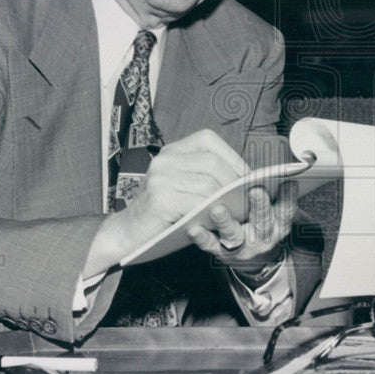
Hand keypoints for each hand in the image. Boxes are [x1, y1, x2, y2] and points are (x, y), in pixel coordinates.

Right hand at [85, 129, 246, 275]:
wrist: (128, 232)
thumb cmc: (164, 211)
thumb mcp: (183, 185)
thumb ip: (206, 176)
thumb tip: (246, 178)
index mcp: (172, 150)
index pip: (208, 140)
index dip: (232, 157)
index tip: (246, 176)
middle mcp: (164, 159)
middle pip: (212, 162)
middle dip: (233, 182)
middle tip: (244, 199)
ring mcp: (160, 178)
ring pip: (208, 184)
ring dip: (226, 200)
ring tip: (235, 212)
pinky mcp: (160, 199)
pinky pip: (198, 203)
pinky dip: (212, 213)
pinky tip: (216, 220)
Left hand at [189, 181, 297, 273]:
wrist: (255, 259)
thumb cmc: (263, 226)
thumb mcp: (277, 214)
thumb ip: (279, 196)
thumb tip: (283, 173)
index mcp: (278, 225)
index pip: (286, 211)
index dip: (289, 198)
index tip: (288, 182)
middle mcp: (262, 238)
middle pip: (263, 222)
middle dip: (260, 206)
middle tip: (256, 190)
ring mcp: (242, 246)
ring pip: (234, 234)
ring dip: (226, 222)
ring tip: (218, 209)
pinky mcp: (222, 252)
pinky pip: (211, 245)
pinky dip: (203, 237)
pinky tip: (194, 228)